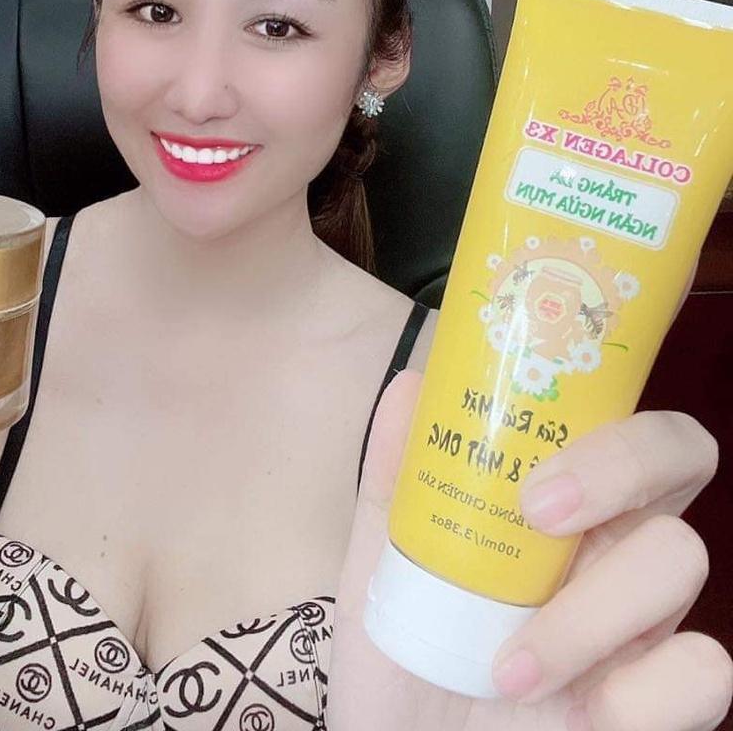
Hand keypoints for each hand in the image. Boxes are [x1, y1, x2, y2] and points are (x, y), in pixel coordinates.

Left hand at [327, 370, 731, 730]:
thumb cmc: (407, 656)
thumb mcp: (382, 564)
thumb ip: (396, 479)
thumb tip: (410, 385)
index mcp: (560, 507)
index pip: (622, 422)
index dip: (606, 416)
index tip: (529, 464)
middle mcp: (613, 551)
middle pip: (680, 456)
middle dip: (615, 467)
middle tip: (535, 514)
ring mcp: (644, 628)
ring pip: (682, 559)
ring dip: (588, 610)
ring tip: (505, 665)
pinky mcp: (661, 707)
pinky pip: (704, 671)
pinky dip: (636, 693)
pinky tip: (571, 714)